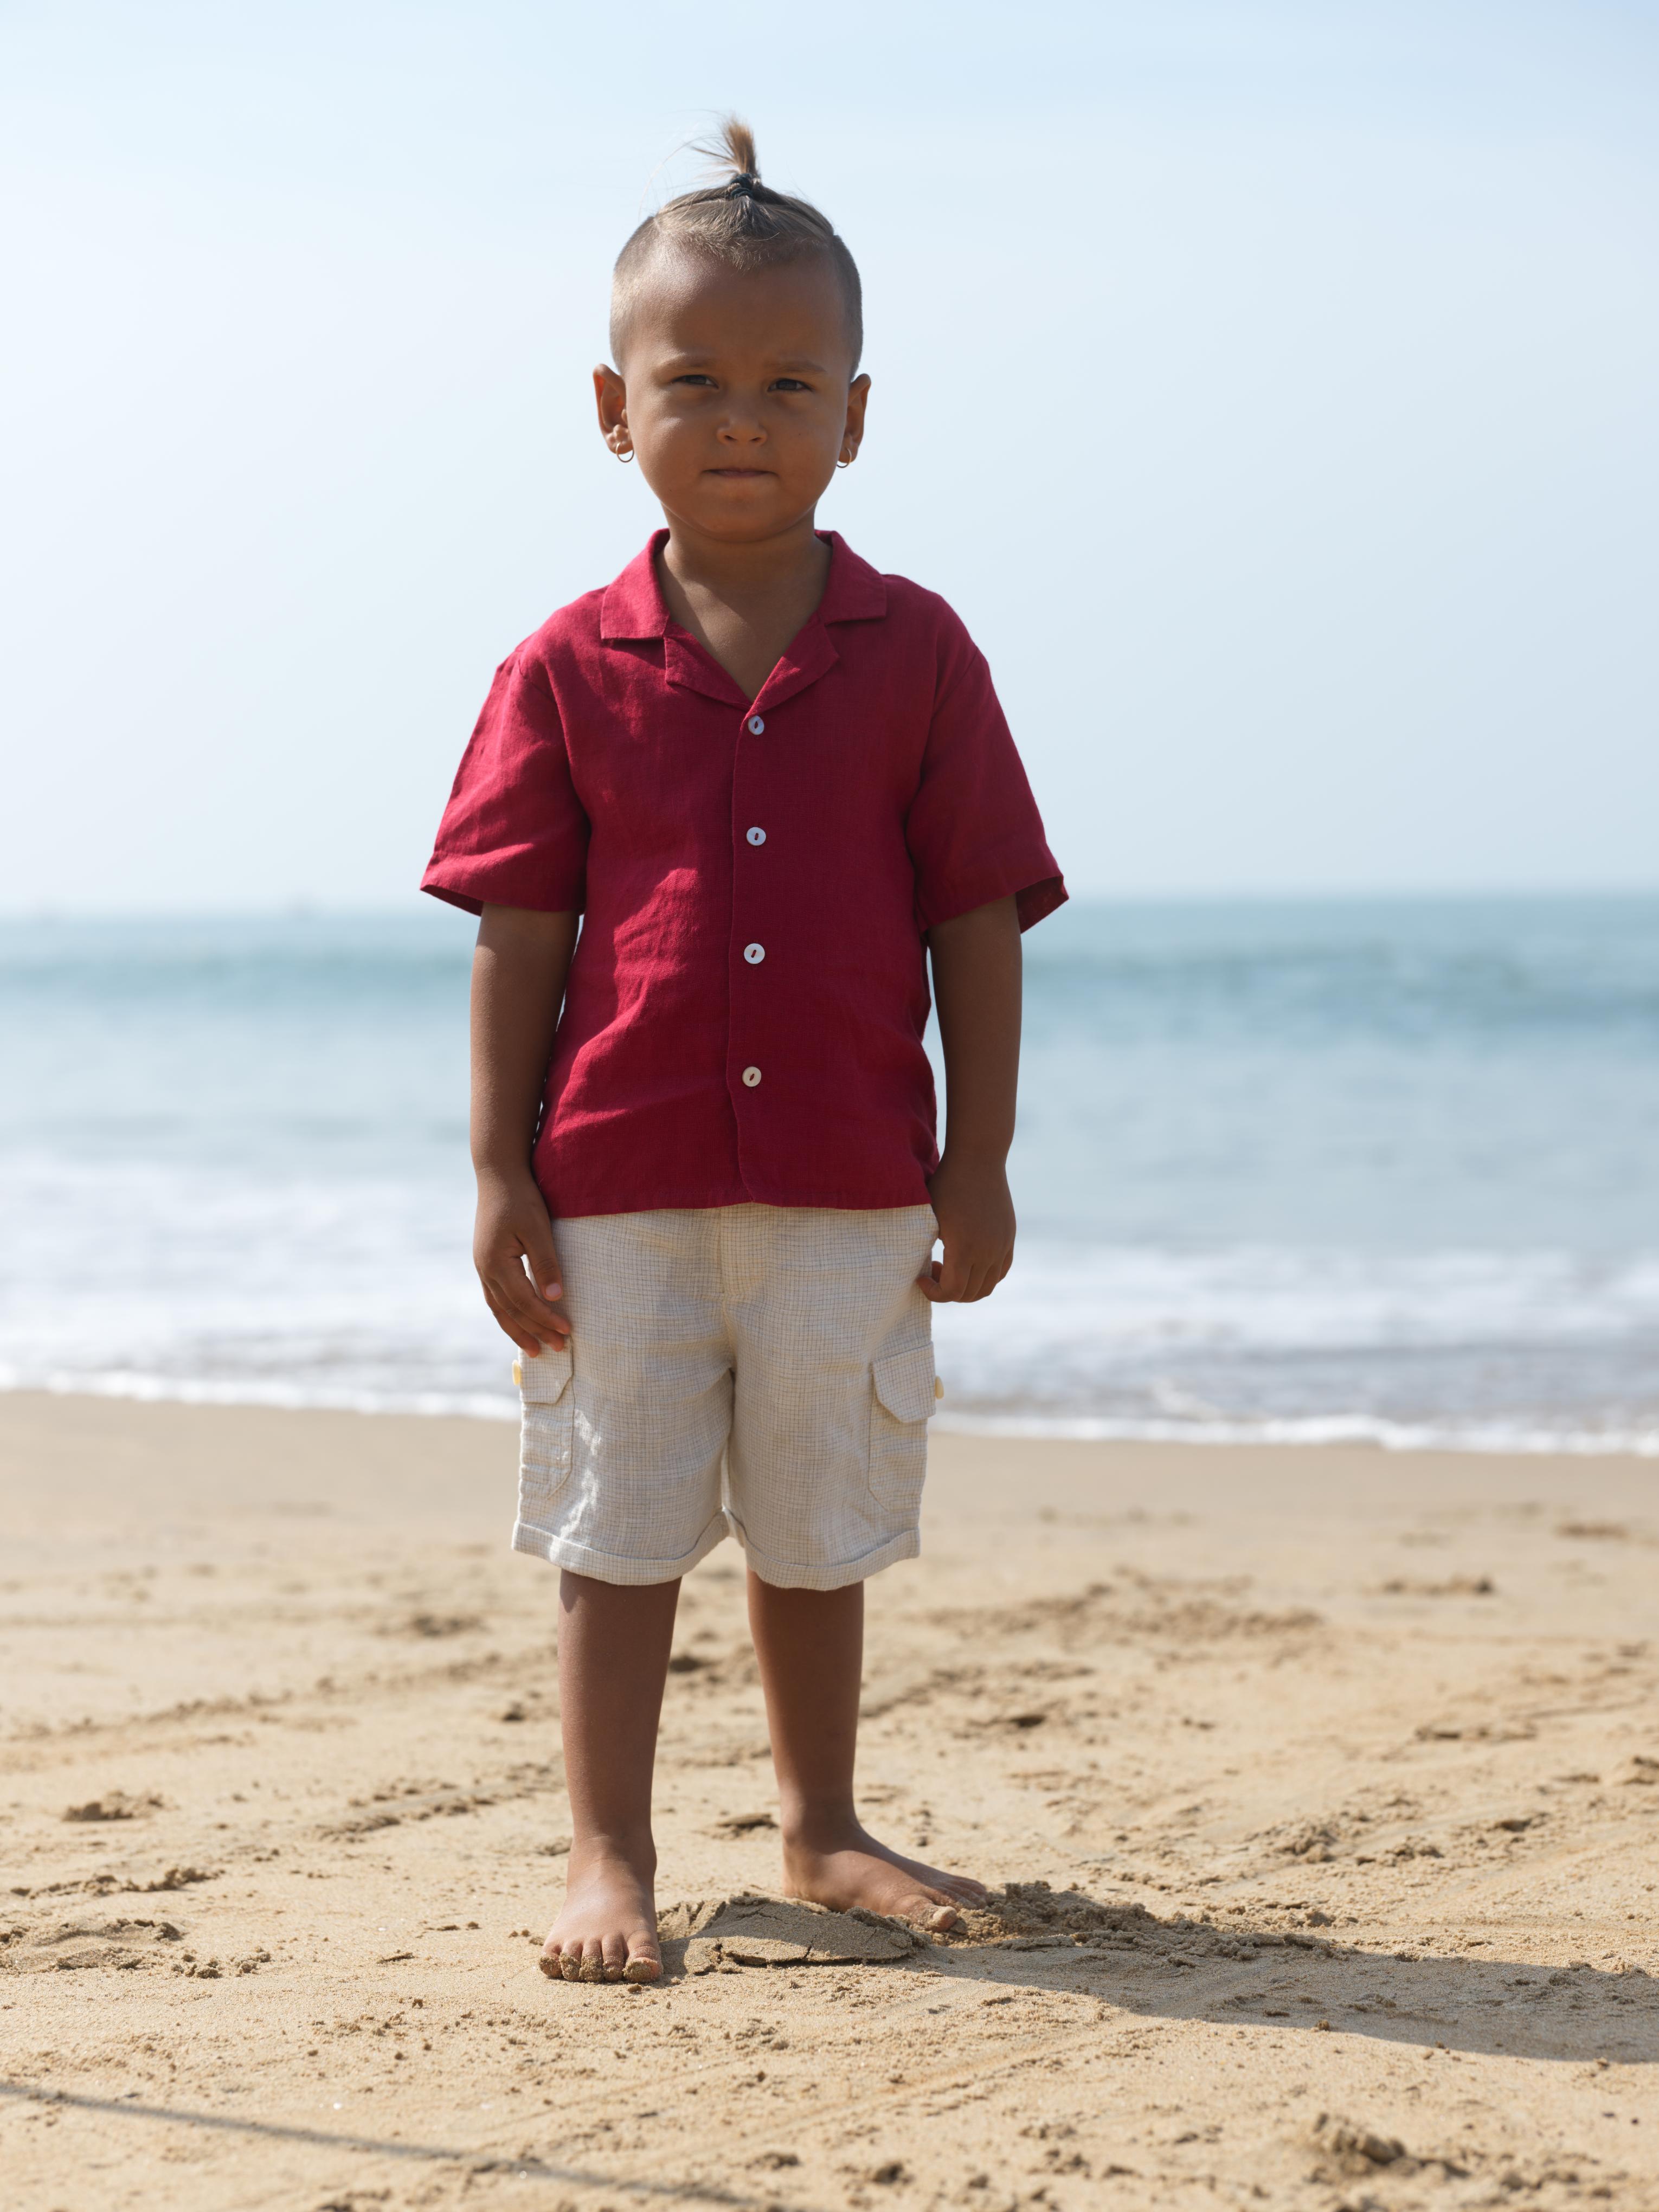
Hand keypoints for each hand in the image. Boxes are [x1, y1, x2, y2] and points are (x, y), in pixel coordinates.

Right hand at [473, 1169, 571, 1353]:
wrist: (498, 1175)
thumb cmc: (521, 1198)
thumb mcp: (538, 1228)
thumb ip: (546, 1263)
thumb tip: (555, 1297)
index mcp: (496, 1263)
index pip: (524, 1301)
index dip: (545, 1319)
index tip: (567, 1331)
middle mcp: (485, 1269)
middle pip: (510, 1311)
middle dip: (534, 1332)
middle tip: (557, 1349)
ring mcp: (482, 1266)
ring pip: (499, 1308)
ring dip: (518, 1330)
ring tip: (534, 1349)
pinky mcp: (486, 1261)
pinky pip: (495, 1297)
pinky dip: (508, 1314)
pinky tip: (519, 1322)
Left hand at [918, 1152, 1015, 1303]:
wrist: (978, 1158)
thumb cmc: (946, 1184)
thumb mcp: (928, 1216)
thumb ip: (924, 1246)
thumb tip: (916, 1268)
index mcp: (964, 1248)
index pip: (952, 1292)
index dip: (933, 1293)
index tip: (920, 1277)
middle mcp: (988, 1252)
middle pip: (970, 1294)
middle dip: (948, 1292)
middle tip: (932, 1271)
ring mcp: (1002, 1245)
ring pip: (987, 1287)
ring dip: (967, 1288)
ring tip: (949, 1267)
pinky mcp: (1009, 1237)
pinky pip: (1000, 1271)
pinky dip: (984, 1277)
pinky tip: (968, 1262)